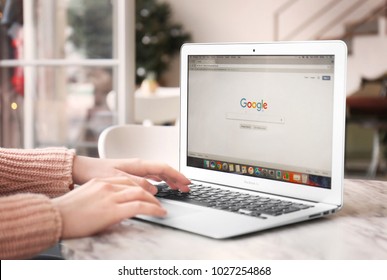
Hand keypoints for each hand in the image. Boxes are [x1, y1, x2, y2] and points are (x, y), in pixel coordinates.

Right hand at [52, 177, 166, 238]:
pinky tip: (159, 212)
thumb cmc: (66, 211)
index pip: (128, 180)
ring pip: (142, 193)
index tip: (148, 192)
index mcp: (101, 182)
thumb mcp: (87, 197)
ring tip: (160, 208)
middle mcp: (108, 185)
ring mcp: (111, 196)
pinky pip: (140, 206)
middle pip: (137, 185)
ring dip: (154, 201)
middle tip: (158, 200)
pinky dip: (153, 209)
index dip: (141, 186)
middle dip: (152, 192)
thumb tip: (113, 205)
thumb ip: (102, 196)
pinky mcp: (113, 209)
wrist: (54, 217)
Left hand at [72, 156, 190, 193]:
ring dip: (169, 180)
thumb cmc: (98, 172)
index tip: (187, 182)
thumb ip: (138, 184)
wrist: (83, 169)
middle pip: (164, 170)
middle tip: (187, 187)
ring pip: (158, 173)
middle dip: (177, 178)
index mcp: (138, 165)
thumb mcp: (119, 180)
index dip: (177, 175)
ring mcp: (136, 168)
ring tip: (178, 187)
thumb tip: (154, 189)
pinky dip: (160, 180)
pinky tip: (161, 185)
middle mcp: (139, 165)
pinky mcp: (131, 173)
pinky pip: (151, 176)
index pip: (163, 168)